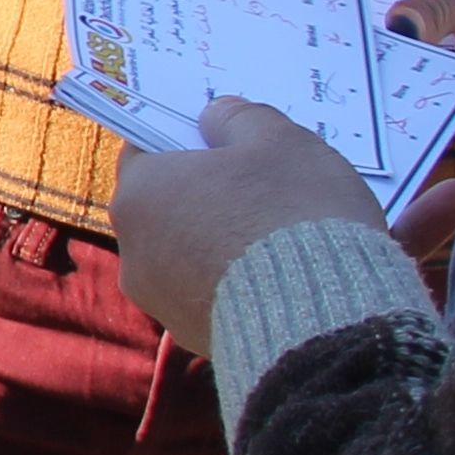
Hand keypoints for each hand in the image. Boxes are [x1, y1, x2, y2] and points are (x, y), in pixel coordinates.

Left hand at [112, 97, 382, 346]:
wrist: (319, 320)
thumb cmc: (292, 214)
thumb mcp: (279, 141)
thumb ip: (240, 119)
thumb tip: (216, 116)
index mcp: (140, 193)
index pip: (146, 151)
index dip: (184, 138)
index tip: (220, 138)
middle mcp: (135, 252)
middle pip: (167, 205)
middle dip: (207, 192)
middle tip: (260, 183)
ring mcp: (163, 302)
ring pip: (189, 253)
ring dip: (222, 240)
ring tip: (277, 232)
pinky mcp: (196, 338)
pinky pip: (213, 295)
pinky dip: (237, 281)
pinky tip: (279, 274)